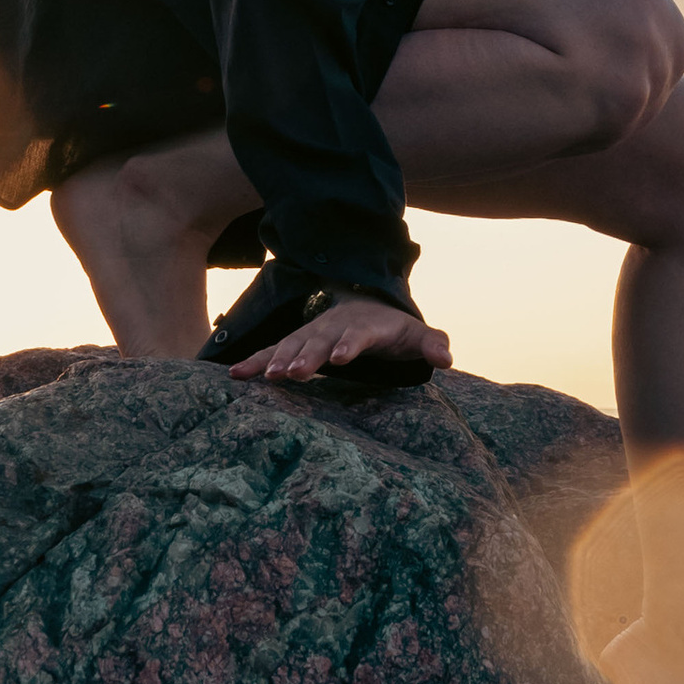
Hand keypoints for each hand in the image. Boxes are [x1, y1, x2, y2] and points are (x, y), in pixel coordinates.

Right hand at [230, 294, 453, 381]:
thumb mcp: (417, 335)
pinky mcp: (298, 343)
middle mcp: (336, 325)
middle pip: (320, 339)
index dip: (349, 344)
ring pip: (293, 343)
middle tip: (292, 372)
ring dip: (278, 358)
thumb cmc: (395, 329)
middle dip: (306, 354)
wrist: (368, 306)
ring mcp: (314, 332)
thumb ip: (432, 344)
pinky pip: (274, 351)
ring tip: (266, 377)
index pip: (358, 333)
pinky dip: (256, 361)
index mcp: (367, 324)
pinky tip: (236, 375)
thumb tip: (446, 359)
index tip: (339, 358)